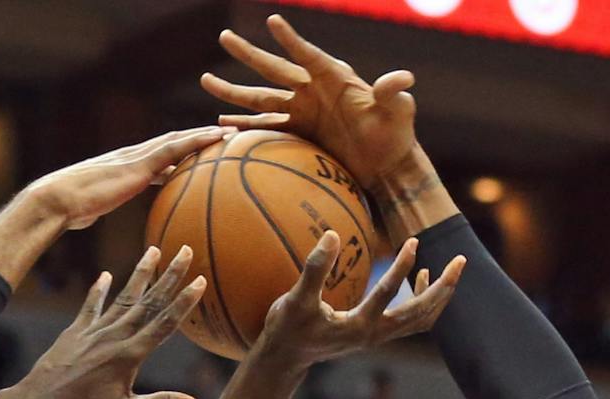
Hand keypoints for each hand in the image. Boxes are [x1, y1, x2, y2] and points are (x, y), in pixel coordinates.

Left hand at [8, 248, 205, 398]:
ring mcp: (92, 332)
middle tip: (186, 250)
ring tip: (154, 250)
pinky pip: (90, 307)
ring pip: (122, 298)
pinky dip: (99, 290)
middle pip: (148, 302)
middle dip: (169, 276)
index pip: (164, 324)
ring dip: (140, 274)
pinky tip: (105, 276)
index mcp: (128, 356)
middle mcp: (112, 337)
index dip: (184, 302)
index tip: (200, 280)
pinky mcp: (74, 333)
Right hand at [24, 128, 230, 232]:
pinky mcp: (140, 163)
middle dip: (197, 139)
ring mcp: (137, 157)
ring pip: (178, 140)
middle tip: (224, 138)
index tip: (199, 154)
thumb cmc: (69, 210)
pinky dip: (198, 141)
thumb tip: (92, 218)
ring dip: (205, 135)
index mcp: (124, 167)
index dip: (178, 152)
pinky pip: (175, 148)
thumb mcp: (91, 209)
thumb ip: (99, 208)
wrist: (59, 200)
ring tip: (231, 133)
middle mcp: (133, 156)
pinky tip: (218, 139)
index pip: (156, 156)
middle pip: (171, 142)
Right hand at [203, 15, 422, 186]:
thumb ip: (393, 93)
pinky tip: (222, 123)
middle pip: (273, 69)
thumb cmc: (395, 134)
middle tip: (224, 36)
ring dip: (234, 92)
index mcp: (334, 77)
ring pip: (260, 99)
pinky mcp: (297, 133)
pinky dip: (244, 127)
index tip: (273, 21)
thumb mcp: (397, 112)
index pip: (308, 55)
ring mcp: (302, 111)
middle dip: (248, 54)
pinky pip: (265, 128)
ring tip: (207, 80)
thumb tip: (402, 79)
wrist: (386, 166)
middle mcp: (313, 90)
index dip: (292, 40)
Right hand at [256, 232, 464, 370]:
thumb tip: (332, 235)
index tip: (414, 241)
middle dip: (444, 287)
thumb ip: (315, 268)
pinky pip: (412, 319)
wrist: (286, 357)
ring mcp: (378, 336)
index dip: (402, 266)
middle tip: (461, 259)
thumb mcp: (296, 298)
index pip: (388, 294)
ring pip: (422, 320)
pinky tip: (421, 274)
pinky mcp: (376, 333)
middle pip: (422, 314)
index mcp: (358, 327)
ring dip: (439, 295)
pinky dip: (423, 299)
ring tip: (453, 267)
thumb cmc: (288, 328)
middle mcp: (374, 335)